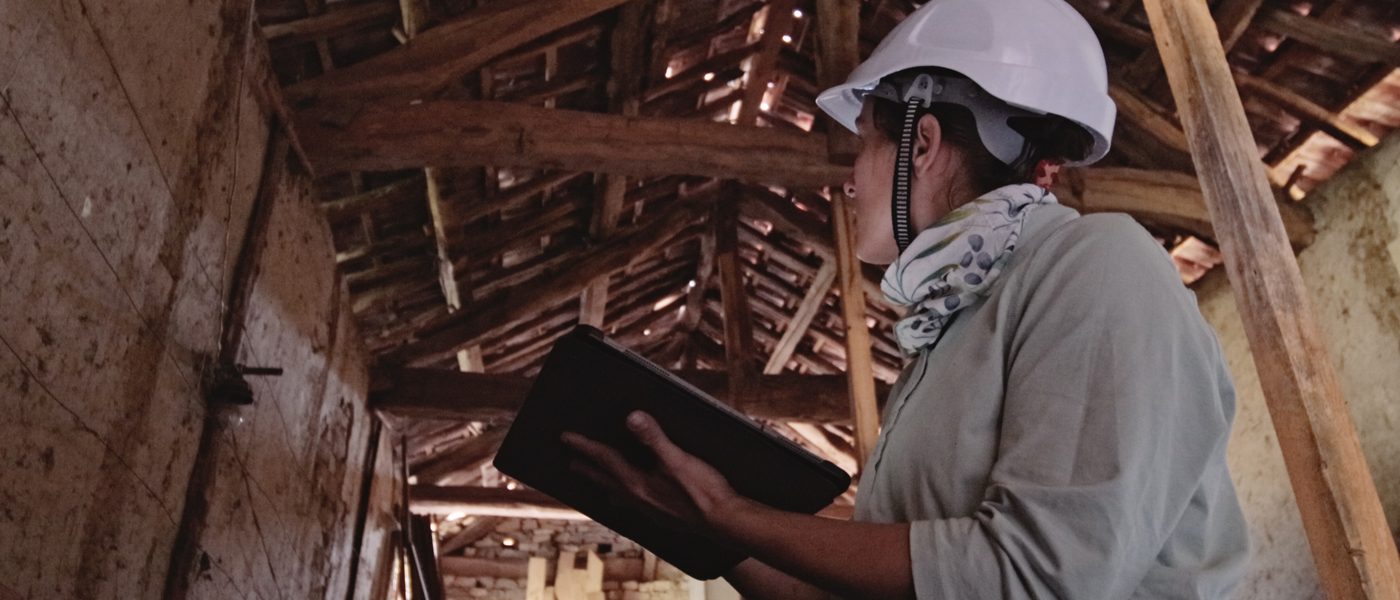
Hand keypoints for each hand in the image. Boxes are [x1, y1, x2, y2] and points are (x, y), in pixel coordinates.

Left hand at [561, 411, 747, 535]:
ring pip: (621, 495)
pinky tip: (637, 499)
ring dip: (607, 485)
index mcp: (638, 483)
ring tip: (600, 485)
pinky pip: (637, 504)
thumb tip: (632, 417)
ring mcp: (651, 509)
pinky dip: (628, 497)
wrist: (725, 522)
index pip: (605, 460)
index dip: (585, 446)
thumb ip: (654, 438)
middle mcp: (639, 498)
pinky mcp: (665, 515)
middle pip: (607, 479)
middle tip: (572, 463)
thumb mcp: (678, 459)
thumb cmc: (704, 491)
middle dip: (589, 469)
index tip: (566, 437)